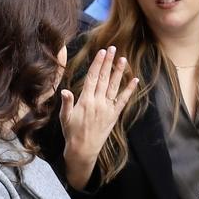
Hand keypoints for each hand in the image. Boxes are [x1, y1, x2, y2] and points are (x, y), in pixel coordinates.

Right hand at [59, 48, 136, 189]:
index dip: (97, 64)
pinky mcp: (114, 115)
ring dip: (119, 72)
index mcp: (85, 101)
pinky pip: (123, 101)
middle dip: (108, 62)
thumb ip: (67, 103)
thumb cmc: (71, 132)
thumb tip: (65, 90)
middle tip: (113, 48)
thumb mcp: (65, 117)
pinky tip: (134, 80)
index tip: (101, 52)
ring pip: (114, 87)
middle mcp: (98, 102)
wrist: (83, 150)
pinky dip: (129, 90)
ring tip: (123, 59)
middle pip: (104, 78)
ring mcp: (107, 109)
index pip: (92, 78)